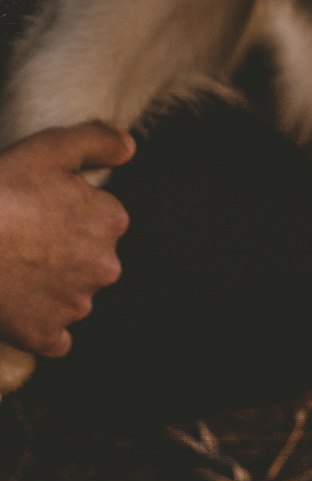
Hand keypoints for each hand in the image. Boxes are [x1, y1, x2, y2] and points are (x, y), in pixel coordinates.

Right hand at [0, 122, 133, 357]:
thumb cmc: (4, 190)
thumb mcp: (51, 147)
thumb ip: (98, 141)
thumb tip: (130, 148)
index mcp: (111, 221)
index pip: (102, 217)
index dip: (71, 210)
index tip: (42, 207)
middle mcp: (105, 266)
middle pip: (91, 258)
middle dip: (67, 251)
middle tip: (27, 239)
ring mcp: (75, 305)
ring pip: (74, 296)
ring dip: (54, 287)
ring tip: (17, 269)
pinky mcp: (45, 335)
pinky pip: (55, 338)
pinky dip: (42, 327)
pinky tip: (23, 310)